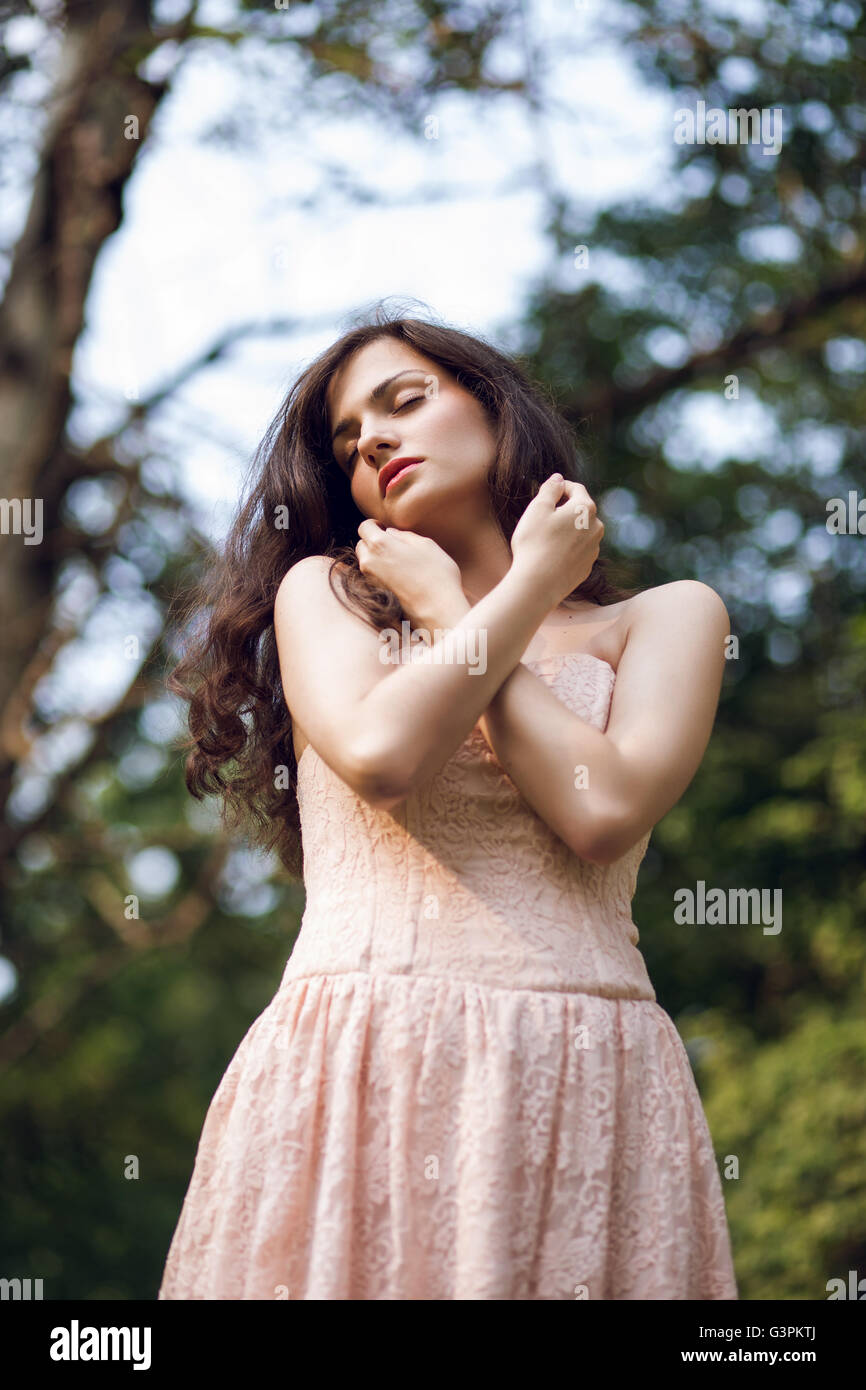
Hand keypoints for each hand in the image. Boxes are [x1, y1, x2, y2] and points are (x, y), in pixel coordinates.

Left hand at [355, 522, 468, 628]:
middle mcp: (369, 562)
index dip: (375, 525)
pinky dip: (381, 572)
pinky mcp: (375, 594)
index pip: (364, 527)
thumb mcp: (426, 545)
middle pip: (362, 545)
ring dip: (377, 558)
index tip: (385, 528)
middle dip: (373, 542)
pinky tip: (400, 576)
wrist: (437, 610)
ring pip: (366, 562)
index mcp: (380, 544)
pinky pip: (373, 576)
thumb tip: (391, 534)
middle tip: (393, 546)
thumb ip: (405, 536)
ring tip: (398, 562)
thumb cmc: (436, 575)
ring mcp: (370, 580)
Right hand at [509, 474, 603, 608]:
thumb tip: (558, 479)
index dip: (560, 487)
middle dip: (564, 510)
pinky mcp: (587, 567)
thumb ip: (550, 489)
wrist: (538, 584)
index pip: (576, 488)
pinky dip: (567, 548)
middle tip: (542, 517)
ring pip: (580, 531)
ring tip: (545, 538)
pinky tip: (551, 555)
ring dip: (567, 529)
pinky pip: (578, 550)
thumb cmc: (535, 543)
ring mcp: (594, 549)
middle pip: (580, 510)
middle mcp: (596, 527)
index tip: (547, 492)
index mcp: (586, 509)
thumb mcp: (537, 509)